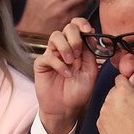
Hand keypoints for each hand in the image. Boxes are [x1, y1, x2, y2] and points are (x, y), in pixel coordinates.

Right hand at [34, 17, 98, 133]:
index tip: (88, 30)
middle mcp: (65, 48)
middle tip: (79, 53)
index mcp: (78, 47)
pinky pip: (48, 56)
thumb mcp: (90, 72)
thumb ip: (91, 54)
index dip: (82, 24)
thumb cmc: (78, 91)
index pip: (78, 26)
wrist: (65, 108)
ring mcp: (52, 54)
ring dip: (65, 47)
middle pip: (67, 28)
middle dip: (75, 37)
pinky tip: (66, 74)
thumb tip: (91, 36)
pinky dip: (59, 64)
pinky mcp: (41, 64)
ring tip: (71, 62)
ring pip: (55, 36)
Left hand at [97, 72, 133, 133]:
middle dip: (120, 97)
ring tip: (126, 120)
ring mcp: (103, 111)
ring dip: (115, 108)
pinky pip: (104, 116)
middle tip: (130, 108)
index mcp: (123, 91)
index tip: (130, 91)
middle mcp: (110, 99)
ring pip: (108, 104)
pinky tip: (119, 127)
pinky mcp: (99, 123)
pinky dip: (110, 119)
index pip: (120, 78)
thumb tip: (133, 76)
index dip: (126, 84)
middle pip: (113, 91)